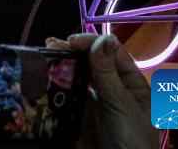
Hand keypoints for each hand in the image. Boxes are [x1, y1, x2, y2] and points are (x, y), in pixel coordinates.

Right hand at [45, 34, 155, 148]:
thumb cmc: (131, 139)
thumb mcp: (121, 105)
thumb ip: (107, 73)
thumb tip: (101, 38)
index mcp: (133, 85)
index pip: (113, 54)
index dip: (93, 43)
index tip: (72, 41)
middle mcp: (114, 91)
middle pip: (93, 63)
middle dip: (73, 51)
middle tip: (51, 45)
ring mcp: (97, 104)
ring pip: (78, 78)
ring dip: (62, 65)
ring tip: (44, 54)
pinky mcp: (80, 117)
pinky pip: (68, 97)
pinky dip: (56, 86)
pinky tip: (45, 77)